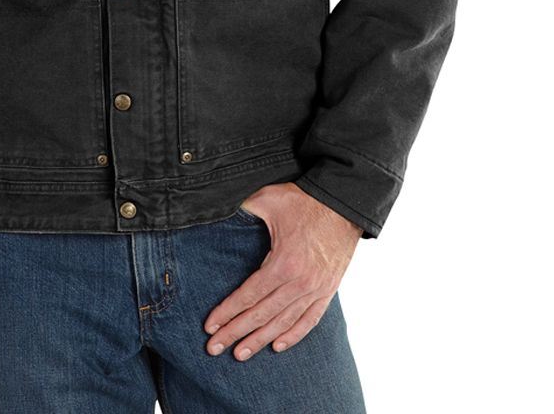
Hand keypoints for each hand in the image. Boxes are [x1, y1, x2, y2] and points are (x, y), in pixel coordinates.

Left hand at [202, 181, 362, 359]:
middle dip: (235, 333)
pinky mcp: (328, 291)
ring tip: (240, 354)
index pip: (249, 295)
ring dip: (260, 340)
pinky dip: (293, 335)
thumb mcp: (268, 199)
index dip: (227, 312)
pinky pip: (309, 320)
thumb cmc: (303, 200)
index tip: (209, 326)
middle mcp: (300, 283)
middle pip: (262, 315)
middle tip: (213, 348)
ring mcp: (316, 290)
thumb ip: (242, 208)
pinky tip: (277, 346)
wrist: (344, 204)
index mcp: (283, 262)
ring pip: (283, 323)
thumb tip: (217, 207)